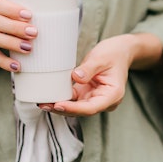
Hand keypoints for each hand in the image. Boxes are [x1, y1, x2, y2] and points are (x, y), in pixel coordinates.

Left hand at [39, 33, 162, 116]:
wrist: (120, 50)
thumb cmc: (114, 53)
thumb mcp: (101, 58)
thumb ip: (89, 69)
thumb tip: (76, 77)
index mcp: (112, 95)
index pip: (91, 107)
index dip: (73, 108)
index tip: (58, 104)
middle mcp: (104, 101)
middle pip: (81, 110)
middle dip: (62, 109)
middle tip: (44, 105)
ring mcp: (95, 98)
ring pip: (75, 107)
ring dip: (59, 106)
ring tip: (42, 103)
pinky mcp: (87, 93)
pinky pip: (73, 99)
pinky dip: (61, 98)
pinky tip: (48, 97)